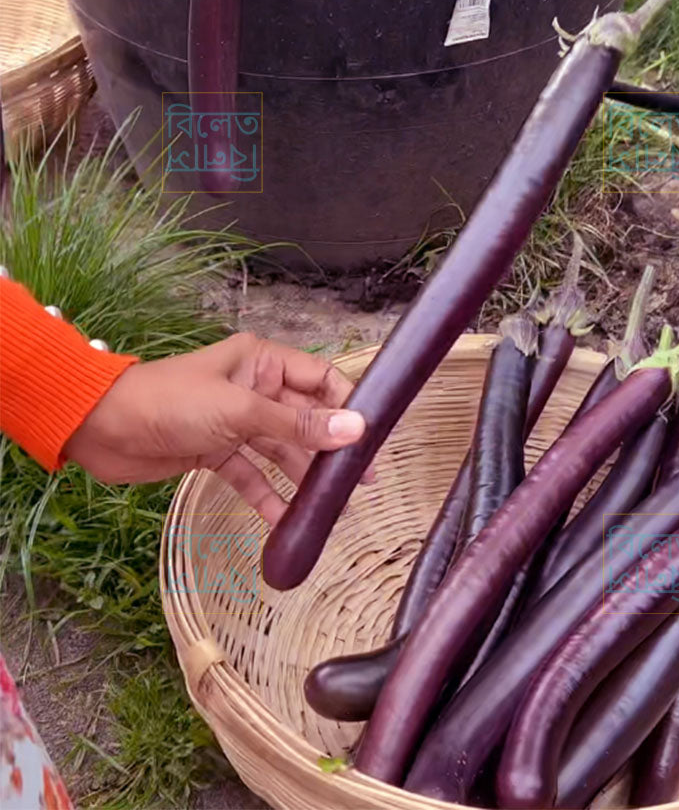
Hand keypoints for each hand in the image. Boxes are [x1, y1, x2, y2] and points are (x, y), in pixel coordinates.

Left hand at [63, 333, 368, 525]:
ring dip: (301, 477)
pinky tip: (284, 521)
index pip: (321, 379)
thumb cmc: (172, 403)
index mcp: (263, 363)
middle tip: (358, 482)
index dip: (348, 405)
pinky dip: (266, 495)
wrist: (100, 428)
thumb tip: (356, 430)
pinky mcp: (217, 451)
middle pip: (305, 419)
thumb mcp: (240, 412)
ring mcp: (236, 422)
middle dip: (329, 449)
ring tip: (329, 508)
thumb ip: (297, 425)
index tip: (373, 437)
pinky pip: (251, 473)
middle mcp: (256, 389)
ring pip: (281, 450)